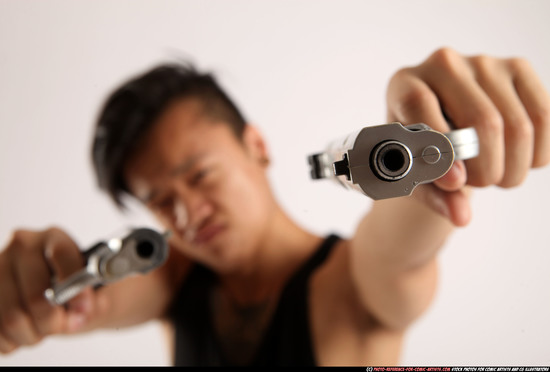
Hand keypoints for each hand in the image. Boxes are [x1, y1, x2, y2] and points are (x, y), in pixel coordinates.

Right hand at [0, 227, 105, 353]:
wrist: (59, 292)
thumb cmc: (76, 288)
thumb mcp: (93, 290)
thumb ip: (93, 301)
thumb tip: (82, 312)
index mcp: (54, 237)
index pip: (63, 256)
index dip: (76, 290)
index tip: (83, 311)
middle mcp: (22, 246)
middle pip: (35, 297)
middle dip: (53, 322)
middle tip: (63, 326)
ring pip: (11, 318)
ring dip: (32, 336)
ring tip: (43, 330)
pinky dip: (11, 341)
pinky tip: (23, 332)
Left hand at [386, 47, 549, 225]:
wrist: (445, 130)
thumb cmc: (423, 153)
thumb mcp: (418, 176)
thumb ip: (435, 195)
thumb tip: (462, 215)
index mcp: (403, 84)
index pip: (419, 105)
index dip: (439, 146)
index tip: (454, 182)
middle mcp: (442, 63)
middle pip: (482, 120)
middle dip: (486, 169)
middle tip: (479, 184)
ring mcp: (483, 62)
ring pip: (517, 125)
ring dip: (512, 168)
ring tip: (496, 177)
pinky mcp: (518, 68)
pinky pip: (544, 118)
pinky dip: (537, 154)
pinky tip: (519, 162)